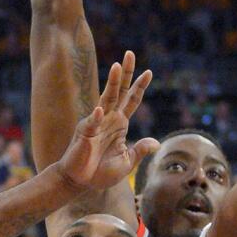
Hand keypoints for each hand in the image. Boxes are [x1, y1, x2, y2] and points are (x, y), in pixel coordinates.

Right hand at [57, 51, 159, 191]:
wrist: (80, 182)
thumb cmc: (100, 172)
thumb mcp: (126, 162)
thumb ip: (139, 151)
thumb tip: (156, 143)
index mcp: (120, 124)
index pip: (132, 100)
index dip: (140, 86)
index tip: (149, 72)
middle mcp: (109, 119)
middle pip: (119, 91)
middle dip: (125, 73)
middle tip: (130, 53)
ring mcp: (97, 123)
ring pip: (106, 99)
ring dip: (112, 83)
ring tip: (117, 66)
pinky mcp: (85, 133)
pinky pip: (92, 123)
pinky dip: (96, 117)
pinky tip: (100, 111)